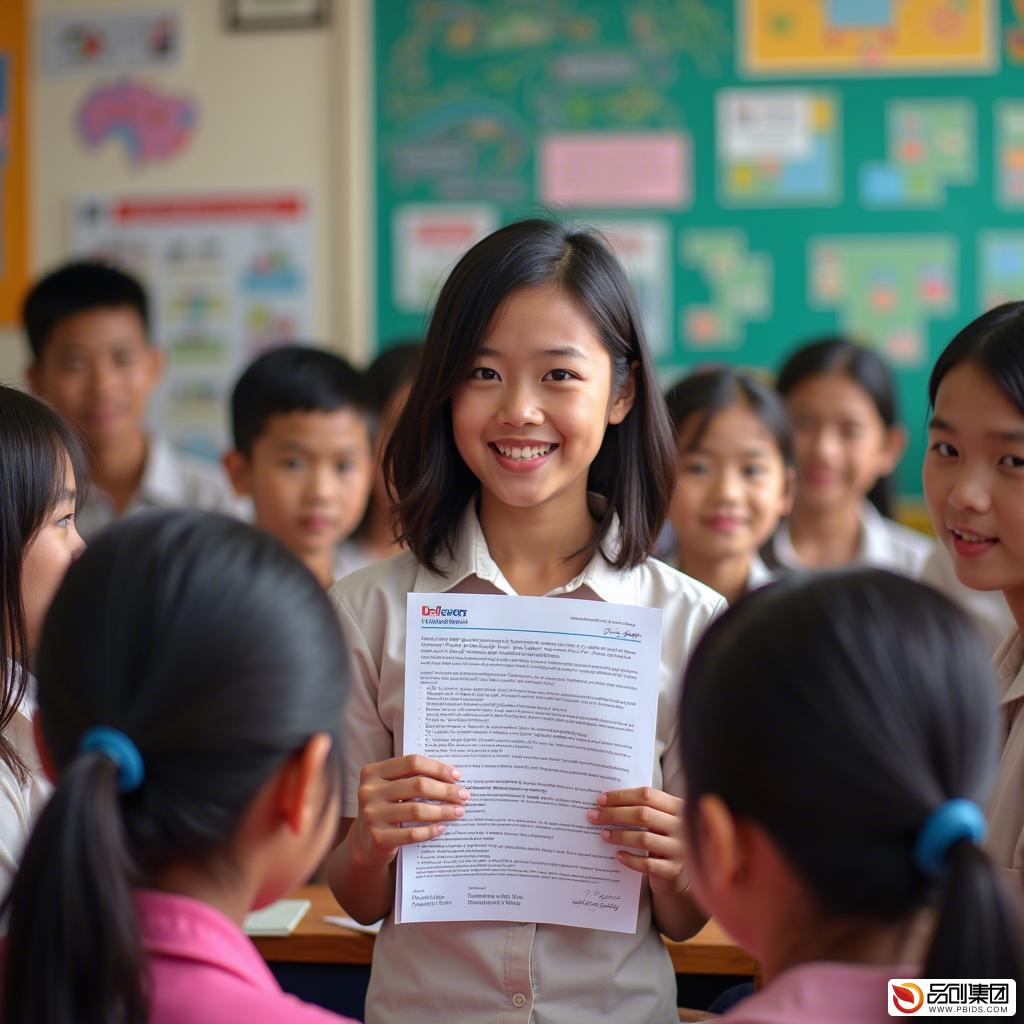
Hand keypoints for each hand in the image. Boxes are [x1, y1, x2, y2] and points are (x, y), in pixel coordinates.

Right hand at [350, 754, 469, 867]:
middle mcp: (369, 791)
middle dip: (445, 790)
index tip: (457, 776)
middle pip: (418, 785)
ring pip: (417, 810)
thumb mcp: (390, 787)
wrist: (364, 842)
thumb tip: (452, 777)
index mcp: (373, 772)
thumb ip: (411, 778)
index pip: (412, 763)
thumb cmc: (386, 808)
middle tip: (463, 795)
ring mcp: (372, 815)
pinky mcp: (378, 838)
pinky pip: (412, 833)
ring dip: (443, 811)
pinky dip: (430, 830)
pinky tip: (442, 828)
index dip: (437, 768)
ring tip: (459, 812)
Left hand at [587, 787, 689, 896]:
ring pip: (644, 838)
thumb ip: (642, 808)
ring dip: (620, 836)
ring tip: (603, 835)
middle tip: (594, 817)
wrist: (680, 872)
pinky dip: (630, 859)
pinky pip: (648, 864)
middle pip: (643, 814)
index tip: (600, 800)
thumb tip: (605, 802)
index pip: (647, 795)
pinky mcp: (673, 870)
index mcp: (677, 806)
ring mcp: (680, 849)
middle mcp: (681, 826)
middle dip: (614, 814)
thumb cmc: (663, 838)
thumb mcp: (659, 819)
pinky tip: (618, 855)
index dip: (622, 796)